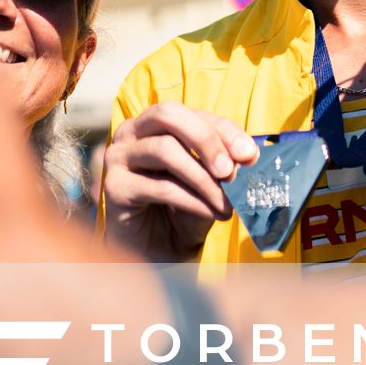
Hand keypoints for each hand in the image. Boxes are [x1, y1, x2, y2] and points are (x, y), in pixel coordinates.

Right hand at [103, 105, 257, 259]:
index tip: (251, 155)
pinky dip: (193, 200)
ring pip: (164, 149)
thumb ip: (224, 165)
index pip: (194, 114)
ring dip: (203, 178)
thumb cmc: (183, 210)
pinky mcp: (114, 186)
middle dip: (206, 139)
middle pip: (169, 115)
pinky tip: (211, 213)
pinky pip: (160, 186)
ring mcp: (118, 156)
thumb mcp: (210, 182)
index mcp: (156, 123)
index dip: (225, 131)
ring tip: (227, 204)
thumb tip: (249, 155)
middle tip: (230, 170)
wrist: (156, 251)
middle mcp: (132, 132)